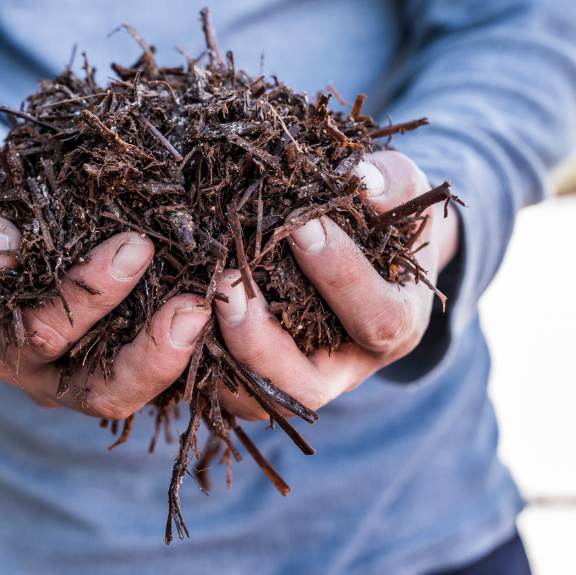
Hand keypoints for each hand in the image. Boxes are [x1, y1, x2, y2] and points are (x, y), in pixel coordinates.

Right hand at [0, 162, 210, 418]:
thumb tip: (0, 249)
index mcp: (7, 349)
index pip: (48, 336)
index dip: (90, 298)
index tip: (135, 247)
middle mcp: (53, 377)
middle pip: (106, 390)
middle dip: (151, 351)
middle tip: (194, 302)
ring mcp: (94, 376)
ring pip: (145, 392)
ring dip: (183, 358)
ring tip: (217, 311)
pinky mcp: (130, 365)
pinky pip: (168, 375)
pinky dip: (198, 352)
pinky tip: (228, 314)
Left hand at [212, 151, 459, 419]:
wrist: (366, 248)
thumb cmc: (382, 216)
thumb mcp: (402, 191)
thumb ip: (392, 183)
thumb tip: (362, 177)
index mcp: (396, 327)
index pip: (374, 318)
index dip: (339, 275)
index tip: (301, 224)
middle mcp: (346, 369)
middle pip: (306, 386)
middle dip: (261, 339)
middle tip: (227, 284)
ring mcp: (298, 380)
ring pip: (253, 397)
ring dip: (220, 354)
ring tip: (195, 301)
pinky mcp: (258, 378)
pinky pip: (224, 386)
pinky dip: (197, 358)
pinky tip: (173, 314)